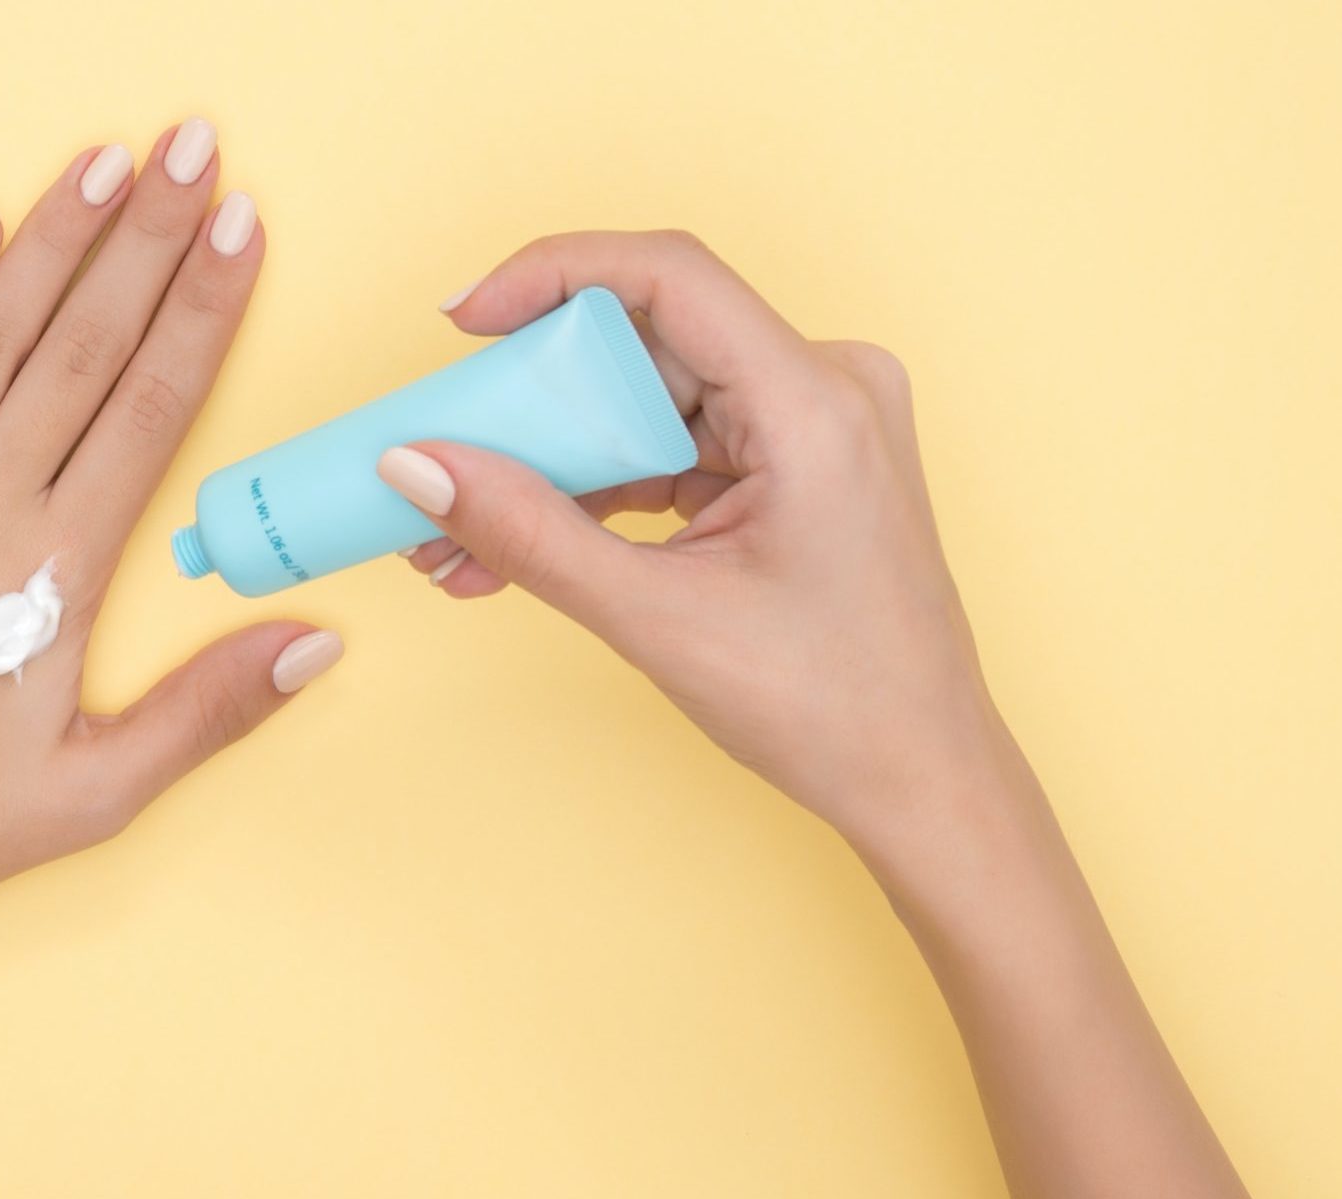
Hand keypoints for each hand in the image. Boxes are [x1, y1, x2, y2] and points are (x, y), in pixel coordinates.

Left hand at [0, 127, 339, 979]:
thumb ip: (212, 707)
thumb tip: (321, 640)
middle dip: (148, 238)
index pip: (151, 403)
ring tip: (109, 161)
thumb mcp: (98, 793)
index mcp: (53, 571)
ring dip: (52, 238)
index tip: (243, 230)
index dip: (204, 307)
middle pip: (82, 341)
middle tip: (195, 153)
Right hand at [389, 231, 1005, 858]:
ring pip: (651, 403)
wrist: (922, 780)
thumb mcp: (657, 619)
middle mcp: (828, 388)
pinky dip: (602, 493)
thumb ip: (527, 534)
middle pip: (647, 345)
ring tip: (458, 537)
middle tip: (443, 456)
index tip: (464, 319)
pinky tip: (520, 547)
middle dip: (533, 406)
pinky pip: (676, 447)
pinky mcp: (798, 465)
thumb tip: (418, 466)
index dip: (552, 274)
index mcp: (816, 404)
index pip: (669, 275)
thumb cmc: (834, 709)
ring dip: (555, 464)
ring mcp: (818, 426)